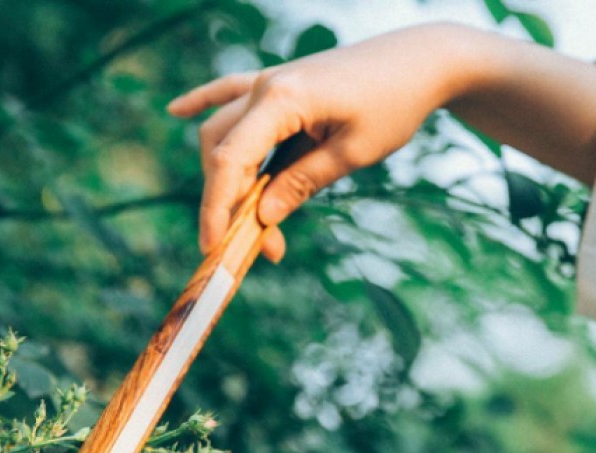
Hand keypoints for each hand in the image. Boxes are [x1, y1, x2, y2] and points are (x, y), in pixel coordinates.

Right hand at [167, 24, 468, 258]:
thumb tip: (261, 217)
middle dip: (230, 204)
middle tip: (262, 247)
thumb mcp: (351, 153)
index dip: (217, 208)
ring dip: (229, 179)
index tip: (214, 248)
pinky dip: (203, 104)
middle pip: (222, 152)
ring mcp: (268, 81)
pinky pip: (229, 92)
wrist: (420, 61)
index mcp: (282, 100)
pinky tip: (175, 111)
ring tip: (253, 222)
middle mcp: (265, 87)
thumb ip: (302, 183)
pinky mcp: (279, 83)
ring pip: (224, 133)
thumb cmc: (394, 105)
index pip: (231, 162)